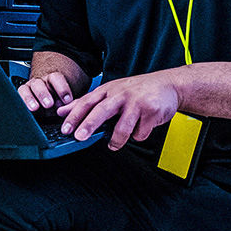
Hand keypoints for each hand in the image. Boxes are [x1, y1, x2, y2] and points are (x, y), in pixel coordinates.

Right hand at [17, 72, 75, 111]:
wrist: (47, 103)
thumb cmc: (58, 101)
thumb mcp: (64, 101)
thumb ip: (65, 103)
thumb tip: (65, 108)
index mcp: (52, 80)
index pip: (56, 78)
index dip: (61, 89)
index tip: (67, 100)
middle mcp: (39, 83)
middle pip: (39, 84)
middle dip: (43, 94)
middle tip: (49, 104)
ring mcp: (28, 89)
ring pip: (25, 89)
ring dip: (30, 99)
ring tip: (35, 108)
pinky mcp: (20, 97)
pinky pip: (17, 97)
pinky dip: (21, 103)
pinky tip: (24, 110)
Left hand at [56, 71, 180, 149]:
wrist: (169, 85)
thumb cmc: (136, 90)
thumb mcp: (110, 91)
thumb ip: (86, 102)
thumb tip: (61, 111)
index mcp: (108, 90)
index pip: (87, 102)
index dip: (74, 115)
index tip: (64, 129)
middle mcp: (121, 94)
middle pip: (101, 111)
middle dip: (89, 125)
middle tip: (79, 137)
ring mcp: (137, 102)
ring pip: (122, 127)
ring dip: (117, 140)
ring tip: (114, 145)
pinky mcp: (151, 112)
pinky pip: (139, 133)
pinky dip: (138, 135)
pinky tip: (141, 128)